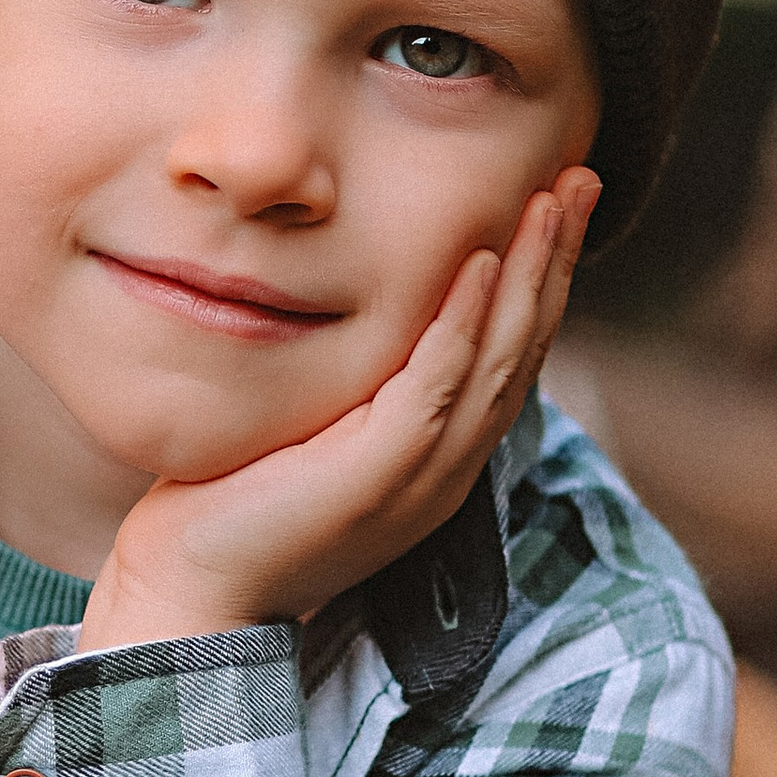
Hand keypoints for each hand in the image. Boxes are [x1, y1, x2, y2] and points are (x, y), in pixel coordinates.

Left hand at [79, 168, 597, 648]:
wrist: (194, 595)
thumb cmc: (234, 511)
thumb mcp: (312, 434)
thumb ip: (349, 387)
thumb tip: (349, 315)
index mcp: (439, 461)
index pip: (507, 357)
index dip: (540, 281)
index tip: (554, 206)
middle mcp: (447, 470)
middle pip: (523, 350)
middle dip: (556, 261)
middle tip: (582, 180)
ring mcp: (421, 476)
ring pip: (498, 360)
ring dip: (531, 275)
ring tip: (552, 201)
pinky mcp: (379, 476)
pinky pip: (437, 385)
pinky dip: (463, 323)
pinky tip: (480, 262)